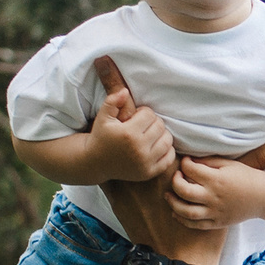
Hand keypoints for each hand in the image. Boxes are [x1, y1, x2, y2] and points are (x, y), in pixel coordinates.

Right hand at [86, 55, 175, 180]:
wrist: (95, 163)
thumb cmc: (100, 137)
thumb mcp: (103, 116)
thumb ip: (113, 100)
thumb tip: (125, 91)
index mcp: (128, 134)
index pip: (149, 114)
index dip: (143, 112)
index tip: (135, 117)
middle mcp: (138, 149)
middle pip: (160, 126)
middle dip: (153, 122)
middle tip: (142, 125)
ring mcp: (145, 163)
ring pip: (167, 141)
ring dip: (161, 134)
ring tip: (150, 134)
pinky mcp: (149, 173)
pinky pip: (169, 157)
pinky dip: (166, 150)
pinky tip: (155, 146)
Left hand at [165, 131, 264, 229]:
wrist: (263, 196)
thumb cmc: (245, 176)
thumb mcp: (228, 164)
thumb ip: (208, 161)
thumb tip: (189, 160)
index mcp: (216, 179)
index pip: (190, 170)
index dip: (184, 163)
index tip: (185, 162)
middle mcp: (213, 196)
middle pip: (183, 191)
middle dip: (175, 182)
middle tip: (176, 177)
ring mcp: (215, 211)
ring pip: (186, 211)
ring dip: (173, 203)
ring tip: (168, 196)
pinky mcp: (217, 222)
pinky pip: (195, 224)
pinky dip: (182, 220)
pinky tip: (176, 213)